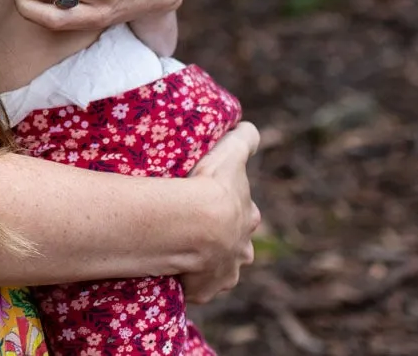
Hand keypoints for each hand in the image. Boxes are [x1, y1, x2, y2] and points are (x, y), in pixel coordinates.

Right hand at [181, 122, 262, 302]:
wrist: (192, 223)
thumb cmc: (210, 185)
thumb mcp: (230, 153)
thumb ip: (244, 139)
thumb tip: (250, 128)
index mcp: (247, 218)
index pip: (244, 214)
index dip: (229, 208)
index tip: (211, 202)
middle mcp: (241, 251)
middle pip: (236, 247)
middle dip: (221, 241)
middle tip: (194, 230)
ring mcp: (224, 274)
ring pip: (217, 270)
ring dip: (203, 264)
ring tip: (177, 253)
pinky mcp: (203, 291)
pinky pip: (193, 289)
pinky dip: (184, 281)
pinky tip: (167, 270)